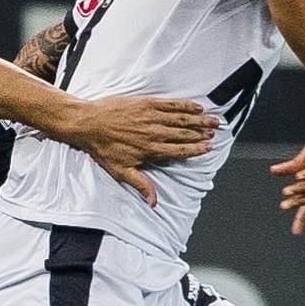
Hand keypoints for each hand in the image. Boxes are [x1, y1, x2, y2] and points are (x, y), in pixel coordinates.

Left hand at [71, 96, 217, 207]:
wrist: (88, 123)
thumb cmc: (103, 148)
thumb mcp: (121, 172)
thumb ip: (141, 185)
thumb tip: (154, 202)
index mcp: (151, 150)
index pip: (180, 150)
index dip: (196, 149)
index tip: (208, 148)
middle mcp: (155, 133)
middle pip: (185, 134)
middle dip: (202, 133)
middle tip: (216, 133)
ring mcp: (151, 117)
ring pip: (182, 118)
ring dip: (199, 120)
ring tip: (213, 121)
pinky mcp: (146, 103)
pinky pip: (171, 104)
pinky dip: (185, 105)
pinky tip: (196, 106)